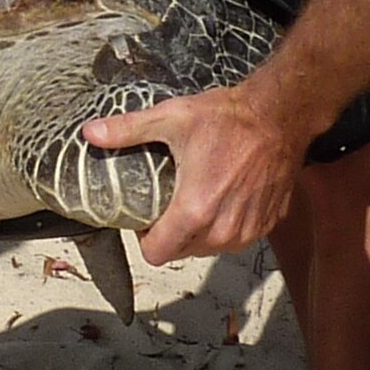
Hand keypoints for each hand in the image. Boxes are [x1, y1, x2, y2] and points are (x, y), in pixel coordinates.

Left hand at [78, 79, 316, 265]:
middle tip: (170, 201)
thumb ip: (127, 131)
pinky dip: (226, 225)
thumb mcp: (171, 118)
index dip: (145, 237)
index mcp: (195, 209)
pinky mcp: (267, 225)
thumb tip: (90, 133)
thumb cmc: (228, 118)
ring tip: (197, 198)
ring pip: (209, 248)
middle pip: (181, 252)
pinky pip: (235, 238)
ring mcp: (248, 230)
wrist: (279, 115)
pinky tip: (224, 196)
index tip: (148, 215)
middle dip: (171, 233)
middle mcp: (223, 229)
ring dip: (199, 231)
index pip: (156, 253)